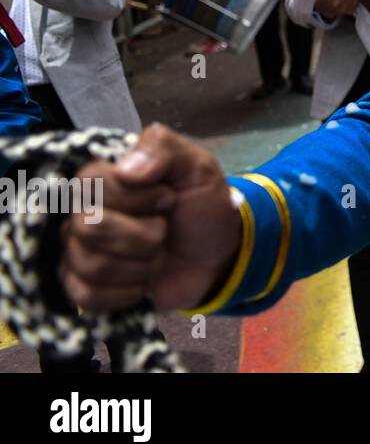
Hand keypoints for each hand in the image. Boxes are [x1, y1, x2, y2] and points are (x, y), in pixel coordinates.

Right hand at [60, 124, 241, 311]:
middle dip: (144, 235)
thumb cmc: (201, 207)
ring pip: (90, 264)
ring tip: (158, 255)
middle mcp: (83, 211)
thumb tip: (126, 169)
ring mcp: (79, 250)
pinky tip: (144, 282)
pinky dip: (127, 292)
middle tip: (165, 229)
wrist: (216, 256)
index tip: (168, 198)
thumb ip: (164, 149)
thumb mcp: (197, 167)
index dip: (137, 197)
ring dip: (141, 264)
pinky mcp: (83, 286)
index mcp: (103, 177)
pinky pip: (86, 295)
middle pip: (89, 227)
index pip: (92, 183)